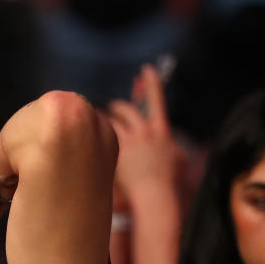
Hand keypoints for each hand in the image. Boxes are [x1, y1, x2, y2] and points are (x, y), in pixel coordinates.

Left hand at [106, 64, 183, 206]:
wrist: (155, 194)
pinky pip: (103, 136)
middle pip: (127, 109)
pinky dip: (95, 133)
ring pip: (111, 122)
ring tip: (95, 120)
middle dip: (118, 106)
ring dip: (103, 119)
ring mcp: (131, 140)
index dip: (151, 83)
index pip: (156, 100)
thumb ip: (171, 147)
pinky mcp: (117, 151)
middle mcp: (145, 131)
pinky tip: (87, 136)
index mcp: (161, 130)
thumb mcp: (178, 160)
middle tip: (112, 107)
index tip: (146, 69)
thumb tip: (171, 145)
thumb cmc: (168, 182)